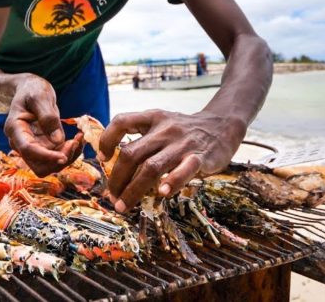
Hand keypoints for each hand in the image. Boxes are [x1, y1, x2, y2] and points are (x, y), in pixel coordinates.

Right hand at [4, 75, 81, 176]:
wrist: (30, 90)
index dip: (46, 156)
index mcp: (15, 128)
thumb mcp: (40, 96)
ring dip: (67, 157)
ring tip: (80, 139)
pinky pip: (57, 157)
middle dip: (58, 160)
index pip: (28, 149)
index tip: (64, 156)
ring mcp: (32, 147)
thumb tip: (58, 140)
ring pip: (49, 166)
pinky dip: (70, 152)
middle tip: (75, 142)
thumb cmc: (32, 89)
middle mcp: (20, 142)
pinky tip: (79, 138)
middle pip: (38, 166)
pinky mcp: (43, 147)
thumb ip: (48, 116)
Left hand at [99, 109, 246, 212]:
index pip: (123, 121)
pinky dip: (172, 182)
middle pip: (131, 153)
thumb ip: (142, 140)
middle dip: (117, 179)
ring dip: (134, 190)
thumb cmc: (184, 131)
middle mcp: (165, 129)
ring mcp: (182, 144)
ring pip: (152, 167)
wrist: (222, 125)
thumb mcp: (161, 125)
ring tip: (124, 205)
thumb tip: (115, 167)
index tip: (102, 158)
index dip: (108, 139)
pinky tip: (163, 194)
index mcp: (152, 118)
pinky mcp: (200, 157)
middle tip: (112, 196)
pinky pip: (184, 170)